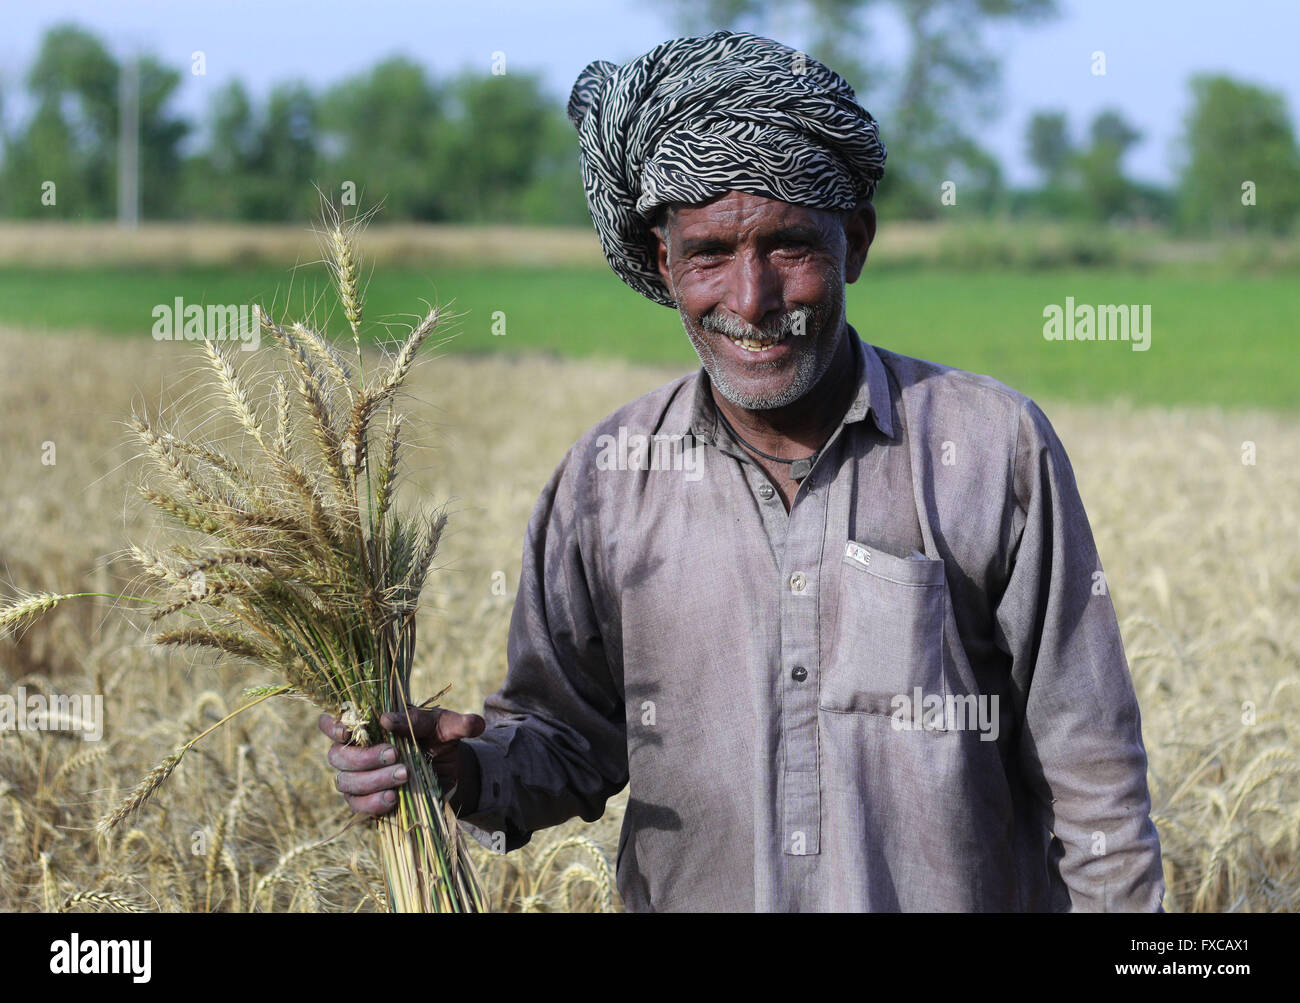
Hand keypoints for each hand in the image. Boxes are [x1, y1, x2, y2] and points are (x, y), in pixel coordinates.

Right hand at [319, 705, 485, 816]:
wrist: (450, 772)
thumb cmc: (441, 739)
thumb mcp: (447, 726)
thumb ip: (454, 722)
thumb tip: (420, 721)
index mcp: (367, 725)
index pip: (331, 723)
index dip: (330, 726)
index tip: (346, 731)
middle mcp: (356, 751)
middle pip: (337, 756)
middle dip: (364, 757)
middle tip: (396, 755)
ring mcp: (358, 778)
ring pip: (346, 782)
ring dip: (373, 779)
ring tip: (404, 776)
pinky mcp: (366, 802)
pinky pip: (357, 806)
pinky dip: (373, 803)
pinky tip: (393, 799)